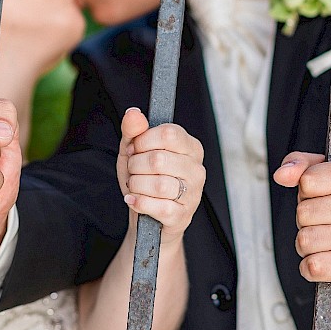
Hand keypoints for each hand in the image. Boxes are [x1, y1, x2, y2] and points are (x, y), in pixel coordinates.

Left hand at [117, 108, 204, 240]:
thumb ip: (133, 130)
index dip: (143, 140)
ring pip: (158, 185)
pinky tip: (134, 200)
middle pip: (159, 159)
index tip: (135, 148)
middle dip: (135, 165)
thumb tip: (133, 114)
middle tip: (133, 170)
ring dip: (136, 185)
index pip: (168, 133)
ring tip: (135, 185)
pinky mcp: (183, 215)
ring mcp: (193, 194)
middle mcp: (197, 169)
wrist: (147, 216)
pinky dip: (139, 203)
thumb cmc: (145, 178)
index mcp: (190, 146)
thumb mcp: (135, 150)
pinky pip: (159, 207)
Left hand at [273, 152, 330, 293]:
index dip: (306, 190)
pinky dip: (312, 265)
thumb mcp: (328, 174)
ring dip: (308, 243)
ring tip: (328, 239)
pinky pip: (313, 266)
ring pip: (305, 240)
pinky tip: (329, 258)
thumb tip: (283, 174)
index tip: (322, 195)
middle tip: (326, 221)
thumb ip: (301, 165)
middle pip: (304, 212)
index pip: (308, 180)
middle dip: (306, 219)